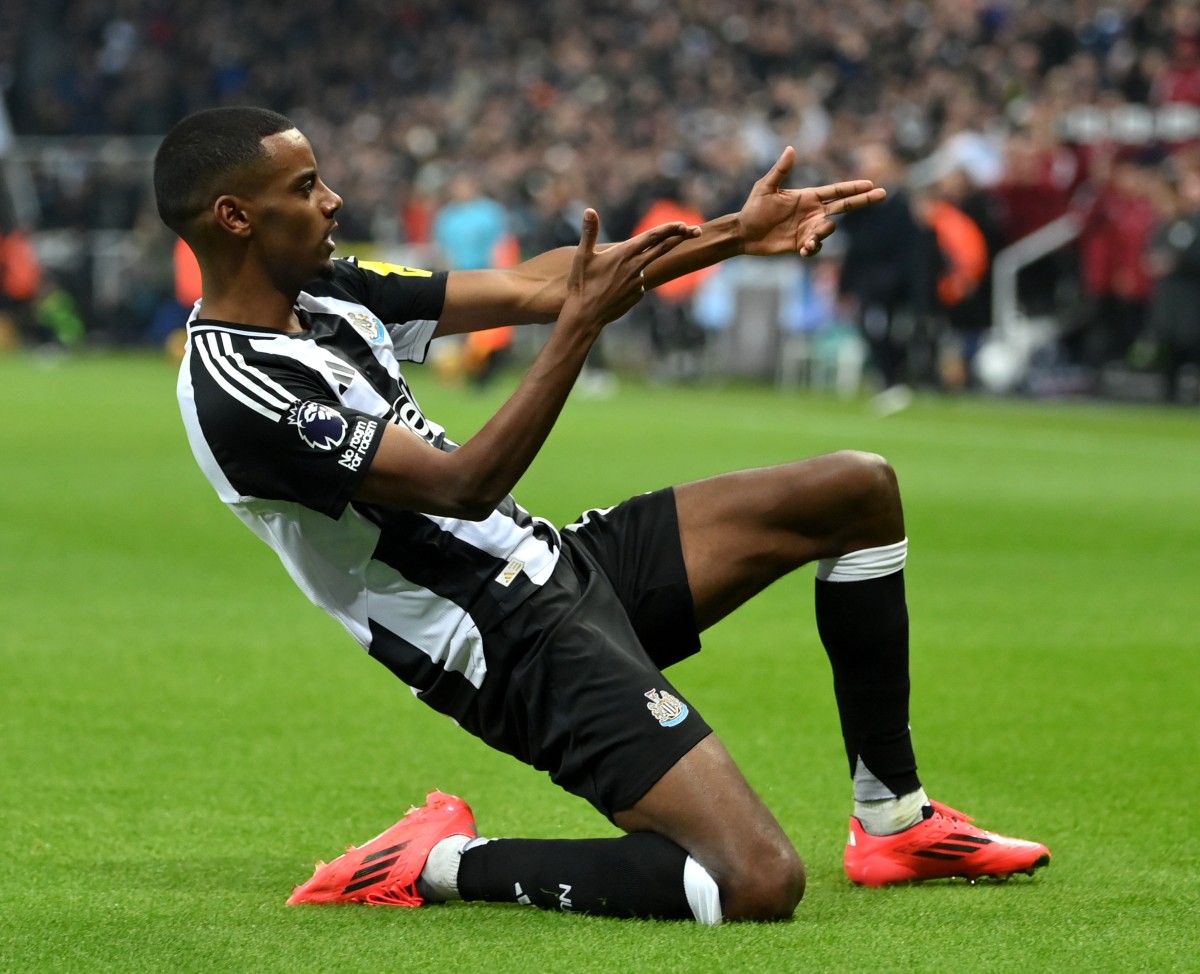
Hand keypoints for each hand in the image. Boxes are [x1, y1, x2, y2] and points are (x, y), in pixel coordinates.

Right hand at [562, 208, 697, 328]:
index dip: (670, 228)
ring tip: (606, 280)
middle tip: (697, 231)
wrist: (585, 316)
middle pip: (663, 248)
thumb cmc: (581, 285)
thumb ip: (589, 233)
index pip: (653, 237)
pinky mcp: (637, 295)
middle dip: (681, 238)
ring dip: (635, 266)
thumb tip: (589, 210)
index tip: (683, 224)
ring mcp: (638, 283)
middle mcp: (636, 267)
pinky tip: (611, 291)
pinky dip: (629, 282)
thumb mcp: (582, 256)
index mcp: (624, 254)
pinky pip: (637, 284)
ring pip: (644, 267)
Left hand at [737, 146, 887, 257]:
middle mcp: (812, 212)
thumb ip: (780, 171)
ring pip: (828, 230)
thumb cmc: (754, 207)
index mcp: (808, 197)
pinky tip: (805, 249)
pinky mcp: (801, 245)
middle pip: (844, 206)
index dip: (853, 187)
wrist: (744, 232)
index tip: (871, 184)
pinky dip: (813, 248)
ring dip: (823, 233)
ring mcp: (808, 229)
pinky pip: (815, 248)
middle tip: (882, 195)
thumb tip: (790, 149)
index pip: (836, 191)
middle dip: (863, 201)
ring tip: (809, 239)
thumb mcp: (766, 187)